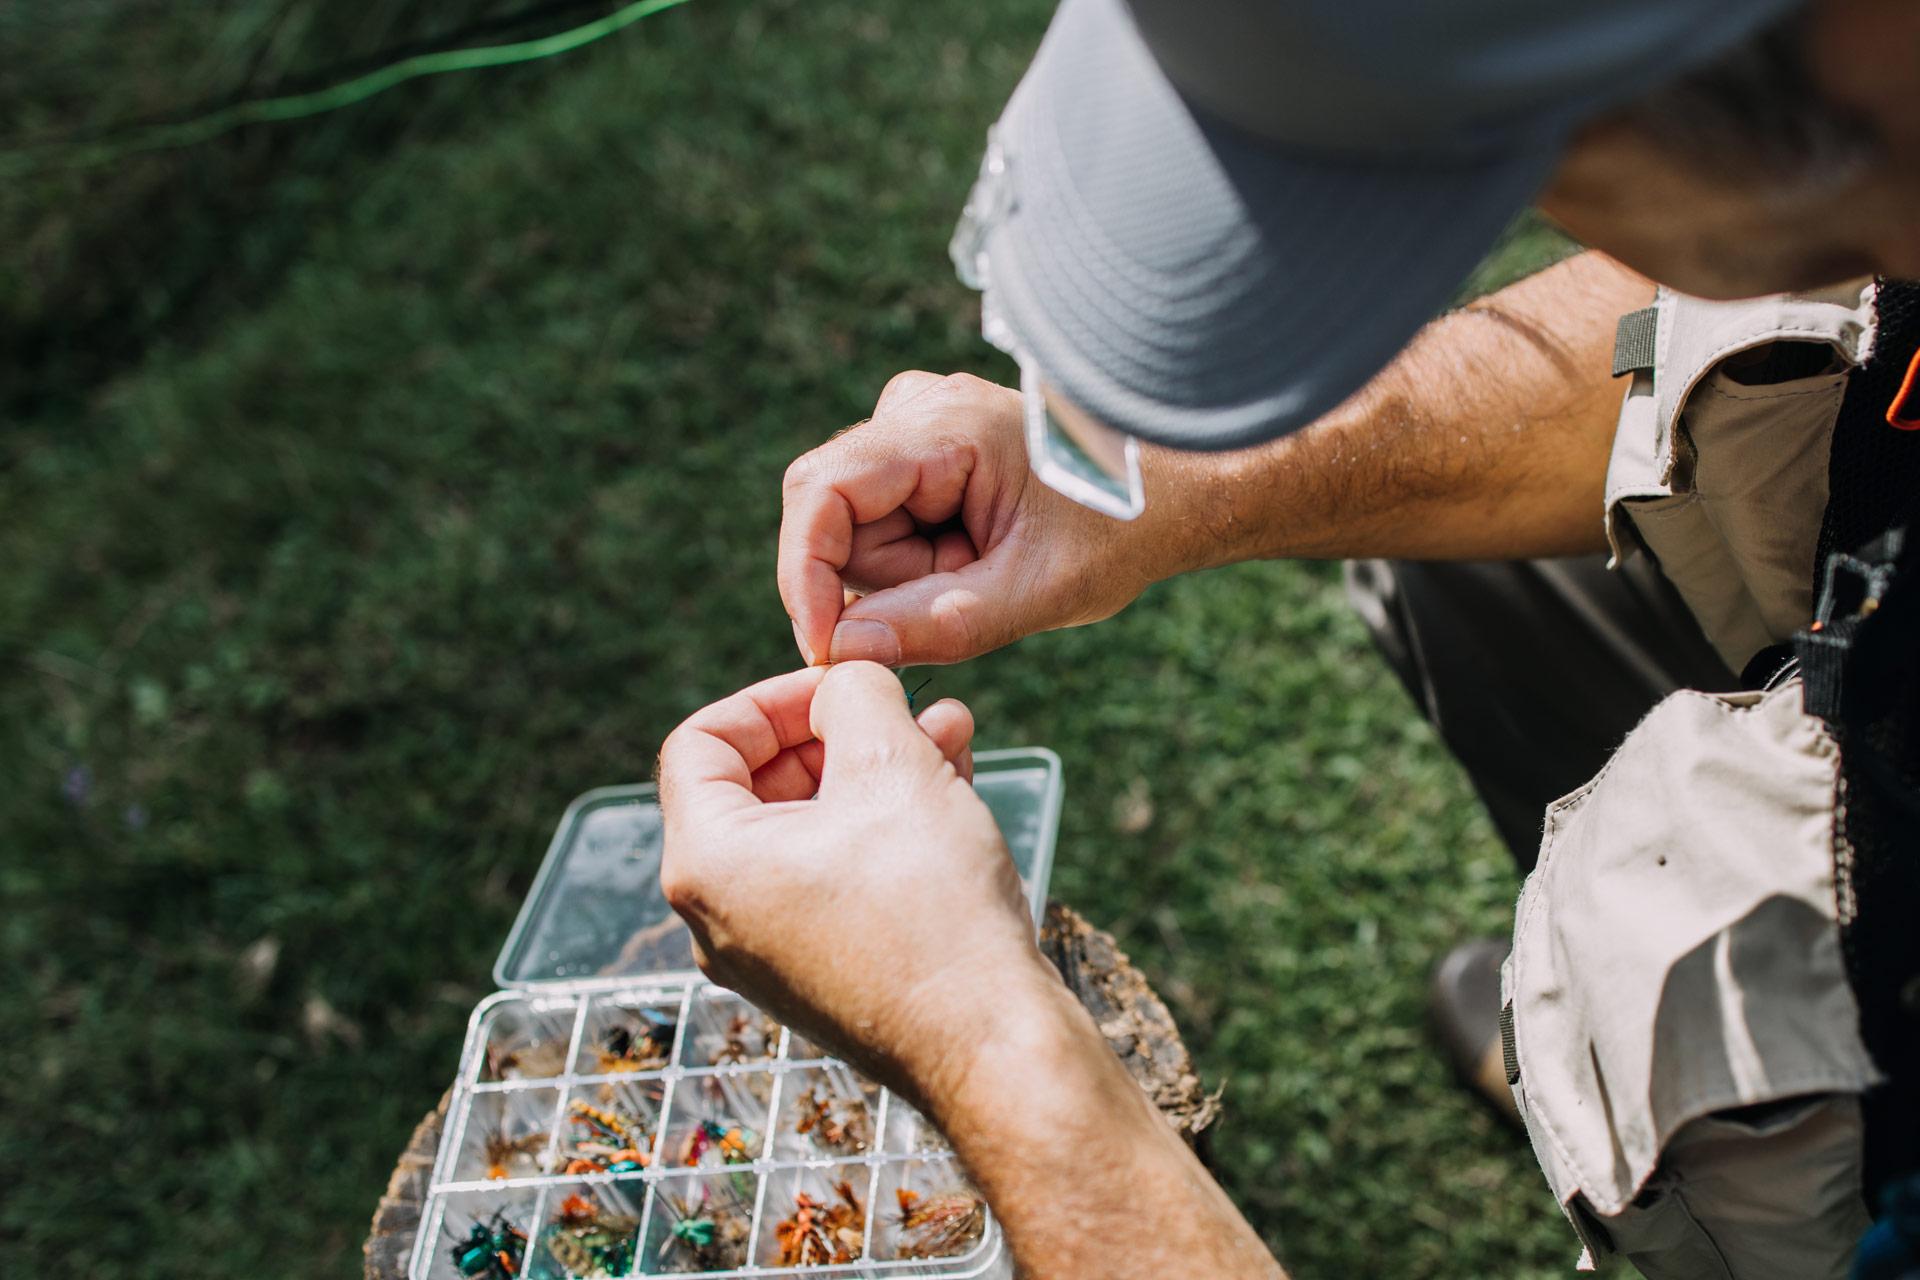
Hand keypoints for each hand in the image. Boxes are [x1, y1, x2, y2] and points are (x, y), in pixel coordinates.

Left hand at [656, 661, 1059, 1098]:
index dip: (775, 694)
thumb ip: (856, 695)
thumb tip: (847, 676)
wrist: (993, 1047)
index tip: (845, 682)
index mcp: (705, 863)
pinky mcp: (823, 976)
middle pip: (757, 784)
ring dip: (874, 770)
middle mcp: (719, 916)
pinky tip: (952, 789)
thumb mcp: (892, 765)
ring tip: (949, 732)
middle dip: (838, 731)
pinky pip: (837, 876)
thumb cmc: (931, 908)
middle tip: (906, 703)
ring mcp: (770, 954)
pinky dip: (884, 826)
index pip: (702, 741)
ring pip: (811, 828)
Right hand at [779, 372, 1167, 666]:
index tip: (824, 646)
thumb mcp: (1036, 594)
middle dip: (885, 578)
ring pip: (852, 529)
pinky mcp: (914, 450)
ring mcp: (912, 424)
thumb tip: (842, 649)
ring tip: (983, 567)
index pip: (822, 490)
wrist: (1166, 499)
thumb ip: (940, 625)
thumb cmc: (1117, 533)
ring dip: (906, 572)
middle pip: (832, 519)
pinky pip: (875, 523)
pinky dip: (916, 558)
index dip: (804, 573)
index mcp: (947, 424)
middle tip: (971, 588)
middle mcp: (916, 408)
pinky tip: (972, 552)